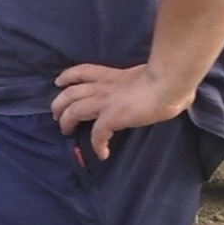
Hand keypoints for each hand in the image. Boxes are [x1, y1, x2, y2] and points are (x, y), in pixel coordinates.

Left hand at [52, 63, 191, 159]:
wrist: (167, 83)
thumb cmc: (167, 78)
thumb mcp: (149, 75)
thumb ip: (146, 82)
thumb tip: (164, 92)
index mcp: (112, 76)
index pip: (83, 71)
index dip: (67, 76)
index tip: (60, 82)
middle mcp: (103, 87)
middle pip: (69, 92)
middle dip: (59, 103)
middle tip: (56, 113)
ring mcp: (104, 102)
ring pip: (73, 111)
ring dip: (66, 121)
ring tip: (66, 131)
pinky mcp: (110, 118)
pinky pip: (97, 135)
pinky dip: (97, 145)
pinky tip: (102, 153)